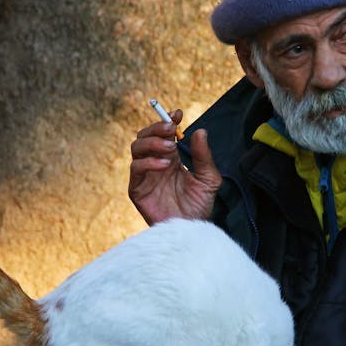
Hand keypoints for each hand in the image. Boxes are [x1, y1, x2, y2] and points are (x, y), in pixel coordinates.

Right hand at [128, 109, 221, 223]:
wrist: (192, 231)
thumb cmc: (199, 207)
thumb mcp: (209, 179)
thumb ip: (204, 156)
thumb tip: (200, 131)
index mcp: (171, 158)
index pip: (163, 133)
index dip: (167, 120)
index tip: (178, 114)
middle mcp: (155, 164)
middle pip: (145, 135)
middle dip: (157, 128)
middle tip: (171, 128)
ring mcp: (145, 176)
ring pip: (136, 147)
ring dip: (152, 142)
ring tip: (171, 147)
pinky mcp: (137, 189)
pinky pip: (135, 169)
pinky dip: (148, 162)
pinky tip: (165, 165)